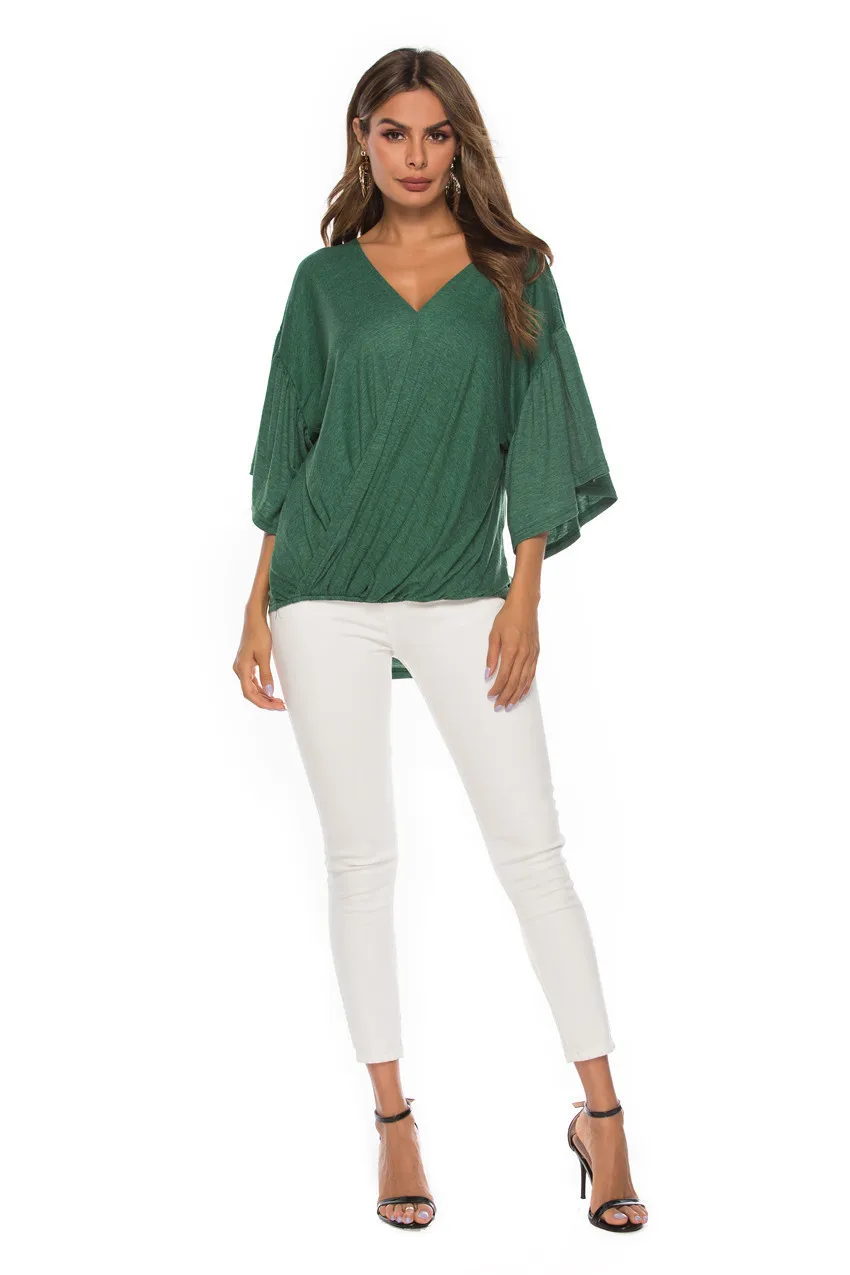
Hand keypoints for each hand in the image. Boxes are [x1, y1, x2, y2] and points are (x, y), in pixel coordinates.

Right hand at [233, 611, 285, 709]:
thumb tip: (269, 691)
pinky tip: (271, 692)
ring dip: (264, 696)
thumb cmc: (259, 634)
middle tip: (281, 706)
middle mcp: (239, 670)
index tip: (276, 707)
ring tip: (278, 701)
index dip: (262, 703)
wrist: (254, 620)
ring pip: (252, 688)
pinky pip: (253, 681)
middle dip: (265, 701)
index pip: (249, 693)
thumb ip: (266, 674)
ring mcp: (242, 668)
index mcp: (241, 668)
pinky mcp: (246, 665)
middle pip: (250, 693)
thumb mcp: (264, 655)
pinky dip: (262, 688)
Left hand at [484, 593, 539, 708]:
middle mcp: (524, 654)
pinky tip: (522, 693)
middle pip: (515, 681)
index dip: (497, 688)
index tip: (491, 696)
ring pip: (525, 680)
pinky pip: (532, 674)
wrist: (525, 606)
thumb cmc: (507, 618)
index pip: (504, 675)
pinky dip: (526, 686)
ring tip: (510, 705)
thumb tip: (487, 674)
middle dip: (506, 696)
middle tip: (499, 707)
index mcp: (512, 649)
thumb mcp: (494, 634)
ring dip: (517, 695)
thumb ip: (491, 655)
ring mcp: (532, 655)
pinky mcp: (536, 654)